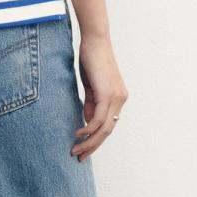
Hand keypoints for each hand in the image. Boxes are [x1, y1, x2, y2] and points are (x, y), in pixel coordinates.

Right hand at [70, 33, 128, 159]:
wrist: (95, 40)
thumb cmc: (91, 59)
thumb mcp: (90, 86)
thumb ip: (91, 103)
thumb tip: (88, 123)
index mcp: (118, 97)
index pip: (108, 125)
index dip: (96, 139)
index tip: (83, 148)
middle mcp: (121, 99)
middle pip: (108, 131)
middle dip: (93, 146)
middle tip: (79, 156)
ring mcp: (116, 97)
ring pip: (104, 129)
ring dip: (89, 142)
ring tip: (76, 150)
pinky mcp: (107, 94)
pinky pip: (98, 119)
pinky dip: (88, 129)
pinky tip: (77, 134)